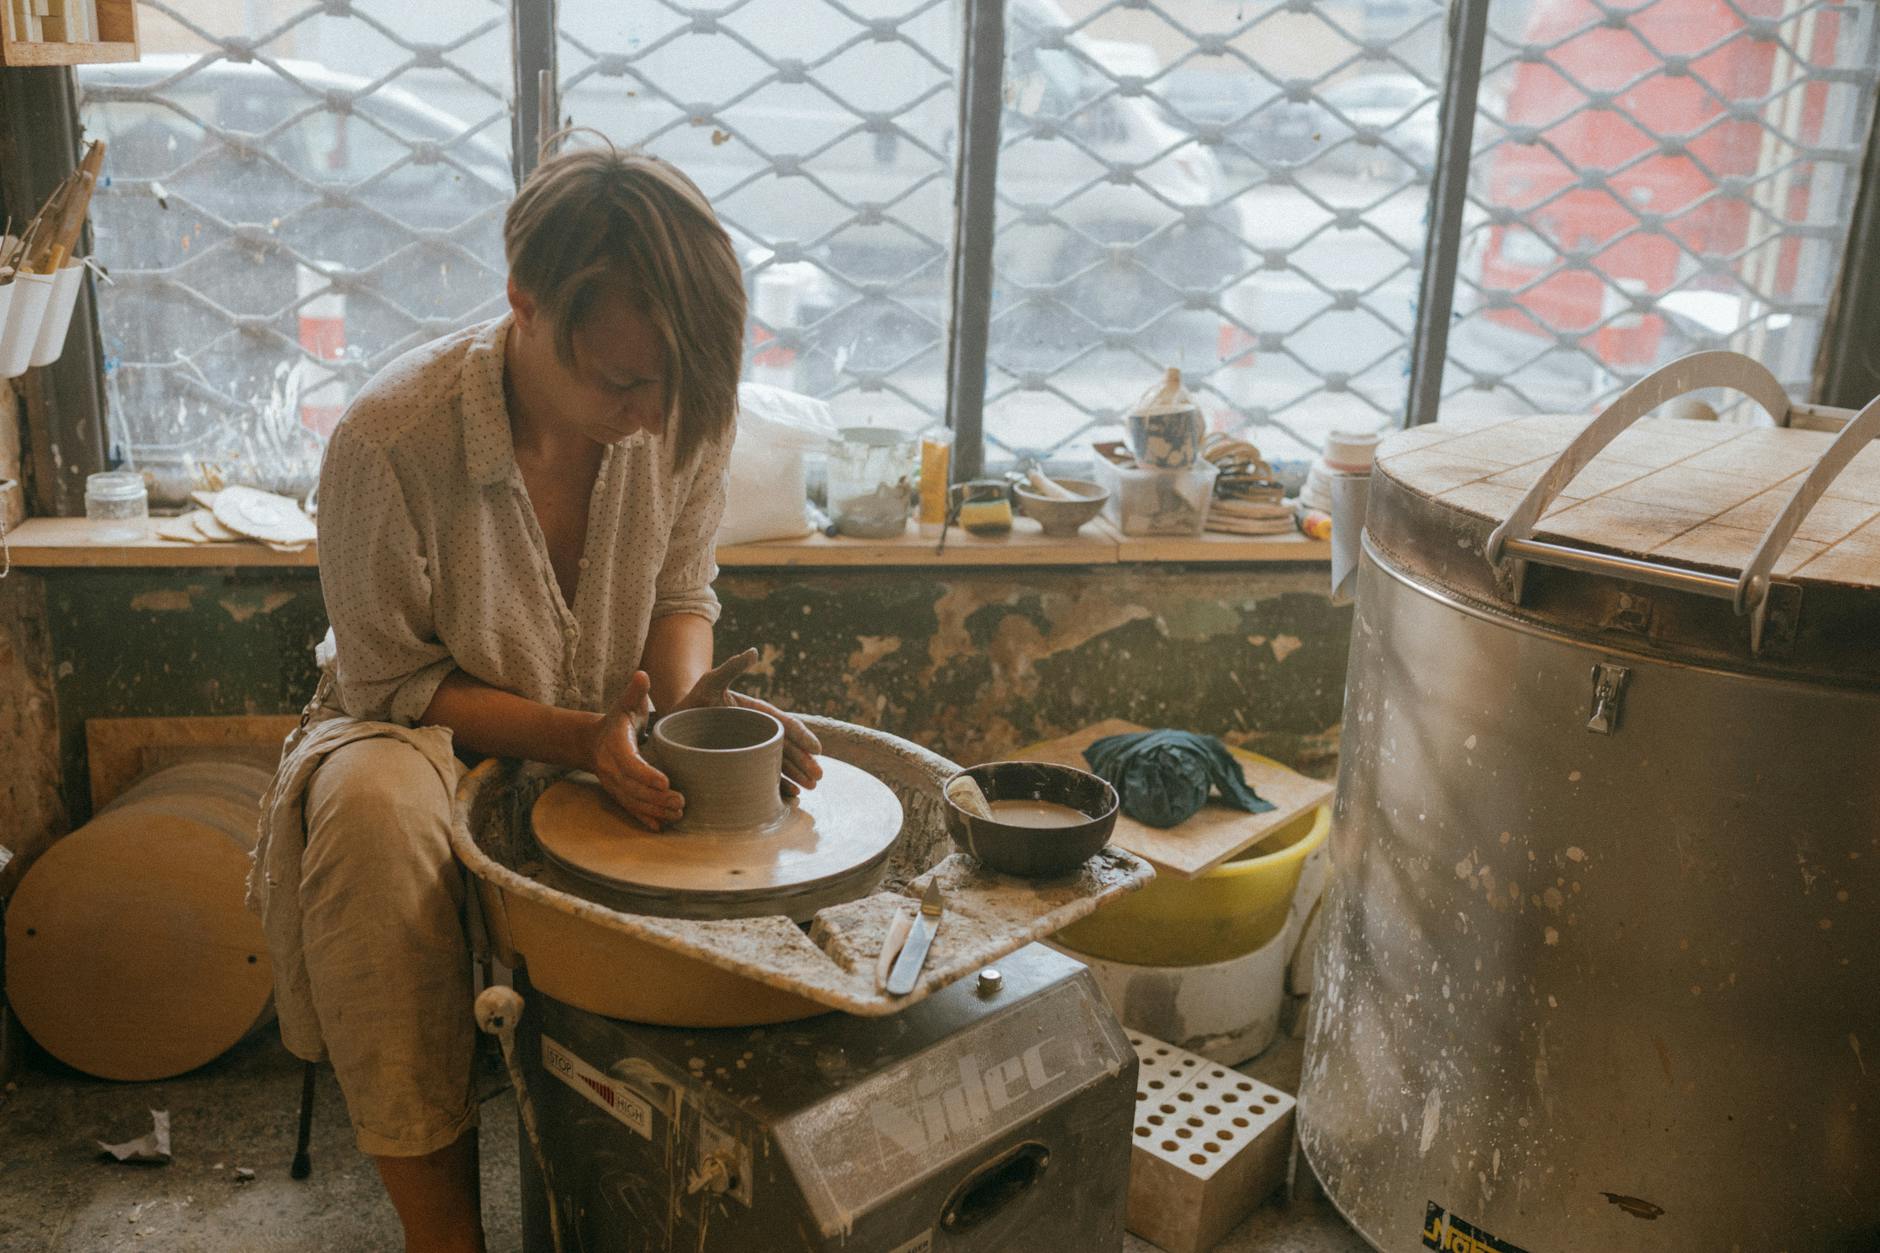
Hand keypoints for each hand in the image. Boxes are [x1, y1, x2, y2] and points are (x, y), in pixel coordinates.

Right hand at [587, 671, 683, 829]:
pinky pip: (630, 809)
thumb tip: (643, 675)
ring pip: (633, 802)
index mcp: (615, 746)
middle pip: (633, 788)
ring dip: (655, 810)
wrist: (592, 742)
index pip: (630, 764)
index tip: (665, 782)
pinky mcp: (617, 794)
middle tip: (681, 801)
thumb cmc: (618, 720)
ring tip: (678, 813)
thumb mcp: (625, 703)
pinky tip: (661, 827)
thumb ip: (635, 692)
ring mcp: (613, 784)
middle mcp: (611, 768)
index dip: (646, 775)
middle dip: (656, 798)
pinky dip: (645, 819)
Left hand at [674, 648, 823, 792]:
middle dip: (805, 763)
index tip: (818, 749)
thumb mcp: (711, 681)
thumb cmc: (694, 698)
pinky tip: (790, 796)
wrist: (677, 718)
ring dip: (796, 776)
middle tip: (818, 777)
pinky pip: (764, 775)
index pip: (785, 725)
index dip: (803, 736)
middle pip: (788, 747)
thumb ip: (732, 667)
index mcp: (758, 712)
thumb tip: (754, 651)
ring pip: (780, 763)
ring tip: (809, 789)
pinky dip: (778, 786)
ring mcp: (750, 748)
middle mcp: (758, 731)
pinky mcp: (741, 763)